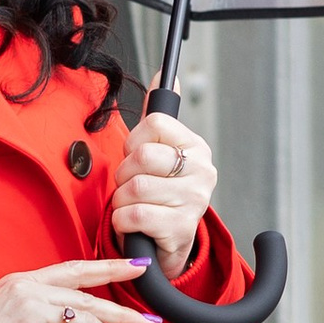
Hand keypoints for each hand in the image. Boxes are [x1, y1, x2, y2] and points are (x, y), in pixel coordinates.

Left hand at [112, 111, 216, 281]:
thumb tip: (164, 75)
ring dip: (121, 201)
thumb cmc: (157, 197)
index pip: (154, 123)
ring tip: (132, 208)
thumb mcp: (158, 155)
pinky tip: (132, 225)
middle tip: (131, 189)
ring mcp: (195, 201)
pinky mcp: (180, 228)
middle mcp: (203, 172)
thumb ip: (156, 119)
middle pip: (142, 156)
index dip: (133, 142)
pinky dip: (121, 222)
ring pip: (134, 188)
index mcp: (196, 148)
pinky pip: (133, 215)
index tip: (137, 160)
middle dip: (124, 176)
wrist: (166, 247)